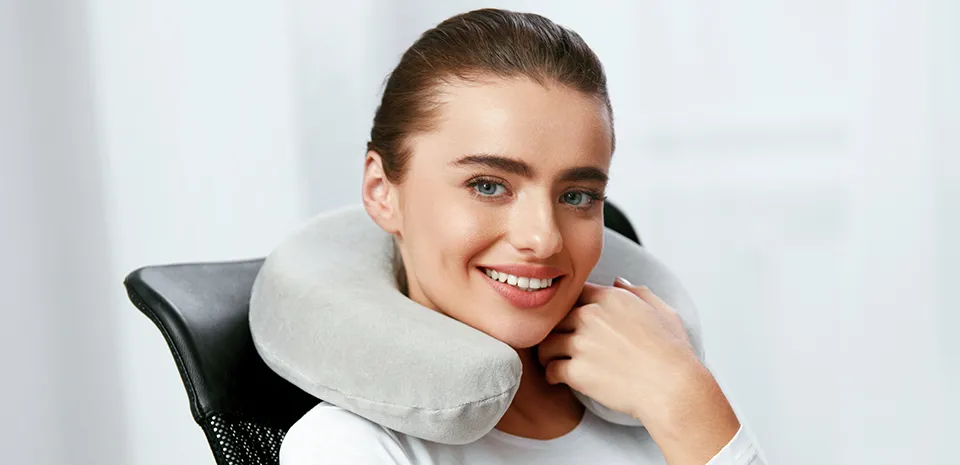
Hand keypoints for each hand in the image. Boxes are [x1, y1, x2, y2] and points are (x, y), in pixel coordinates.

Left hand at [537, 278, 739, 463]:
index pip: (575, 293)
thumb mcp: (663, 312)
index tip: (572, 321)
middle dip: (557, 330)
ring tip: (554, 361)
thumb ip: (638, 293)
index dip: (571, 307)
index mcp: (610, 298)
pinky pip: (550, 369)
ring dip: (548, 353)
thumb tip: (618, 281)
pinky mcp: (576, 370)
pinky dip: (552, 375)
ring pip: (547, 343)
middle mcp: (591, 315)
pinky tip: (559, 379)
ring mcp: (582, 342)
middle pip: (556, 317)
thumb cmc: (673, 352)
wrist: (672, 387)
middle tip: (558, 343)